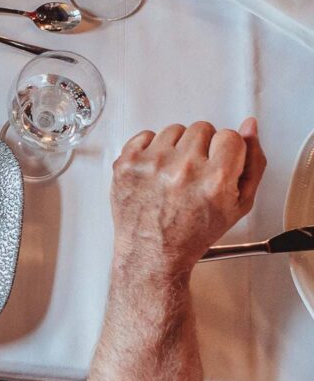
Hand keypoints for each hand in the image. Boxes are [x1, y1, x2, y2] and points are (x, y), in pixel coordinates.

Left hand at [111, 118, 265, 277]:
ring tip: (173, 174)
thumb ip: (252, 162)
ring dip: (176, 147)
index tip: (217, 166)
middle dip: (201, 149)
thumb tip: (250, 127)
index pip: (230, 135)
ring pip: (174, 130)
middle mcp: (182, 169)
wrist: (152, 252)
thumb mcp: (238, 205)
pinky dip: (150, 149)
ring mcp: (152, 164)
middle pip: (201, 128)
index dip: (225, 151)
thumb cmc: (193, 233)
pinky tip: (155, 171)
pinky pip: (145, 135)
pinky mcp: (127, 164)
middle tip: (193, 174)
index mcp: (215, 179)